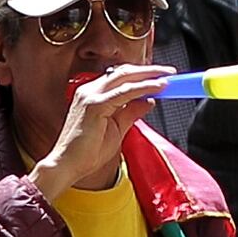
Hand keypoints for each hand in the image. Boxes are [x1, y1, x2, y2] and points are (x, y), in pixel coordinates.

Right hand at [35, 62, 169, 195]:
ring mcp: (90, 96)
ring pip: (125, 77)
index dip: (142, 75)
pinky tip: (157, 87)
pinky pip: (124, 92)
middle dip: (149, 70)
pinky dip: (143, 87)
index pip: (121, 78)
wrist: (68, 166)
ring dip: (149, 76)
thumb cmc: (86, 152)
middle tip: (169, 72)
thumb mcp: (117, 129)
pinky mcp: (94, 105)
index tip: (161, 77)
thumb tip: (148, 101)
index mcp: (92, 94)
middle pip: (124, 72)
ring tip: (168, 77)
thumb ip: (131, 112)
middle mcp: (89, 90)